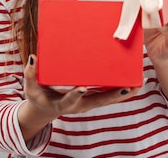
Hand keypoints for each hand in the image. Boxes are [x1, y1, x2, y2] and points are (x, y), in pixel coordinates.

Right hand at [18, 54, 138, 140]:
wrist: (46, 108)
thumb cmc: (38, 96)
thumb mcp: (30, 89)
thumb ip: (30, 75)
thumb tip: (33, 58)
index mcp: (63, 103)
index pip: (70, 100)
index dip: (76, 94)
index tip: (82, 88)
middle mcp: (79, 104)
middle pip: (98, 101)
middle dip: (113, 96)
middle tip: (127, 88)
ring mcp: (88, 103)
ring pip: (108, 99)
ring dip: (122, 93)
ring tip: (137, 84)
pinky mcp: (93, 99)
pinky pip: (108, 96)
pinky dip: (120, 90)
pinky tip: (132, 82)